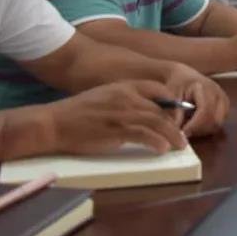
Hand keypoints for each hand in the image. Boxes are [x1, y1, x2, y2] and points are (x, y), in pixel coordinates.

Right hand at [43, 80, 188, 154]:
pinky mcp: (117, 130)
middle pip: (162, 108)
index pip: (158, 89)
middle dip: (176, 123)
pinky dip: (157, 142)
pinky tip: (162, 149)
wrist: (53, 123)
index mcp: (124, 86)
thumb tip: (145, 112)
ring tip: (179, 145)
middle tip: (183, 136)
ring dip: (172, 135)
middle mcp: (127, 96)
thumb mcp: (105, 97)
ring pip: (158, 122)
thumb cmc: (77, 113)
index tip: (178, 115)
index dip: (172, 102)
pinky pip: (145, 135)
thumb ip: (125, 100)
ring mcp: (123, 113)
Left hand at [163, 63, 228, 136]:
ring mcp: (224, 98)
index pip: (205, 110)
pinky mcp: (225, 104)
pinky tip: (198, 123)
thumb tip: (178, 131)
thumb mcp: (172, 96)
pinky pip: (220, 122)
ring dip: (204, 129)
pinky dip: (209, 126)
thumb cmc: (177, 83)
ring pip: (219, 123)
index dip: (194, 125)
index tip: (182, 133)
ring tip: (191, 126)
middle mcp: (218, 93)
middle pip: (215, 119)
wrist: (185, 75)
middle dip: (199, 129)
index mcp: (204, 87)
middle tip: (185, 131)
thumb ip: (176, 113)